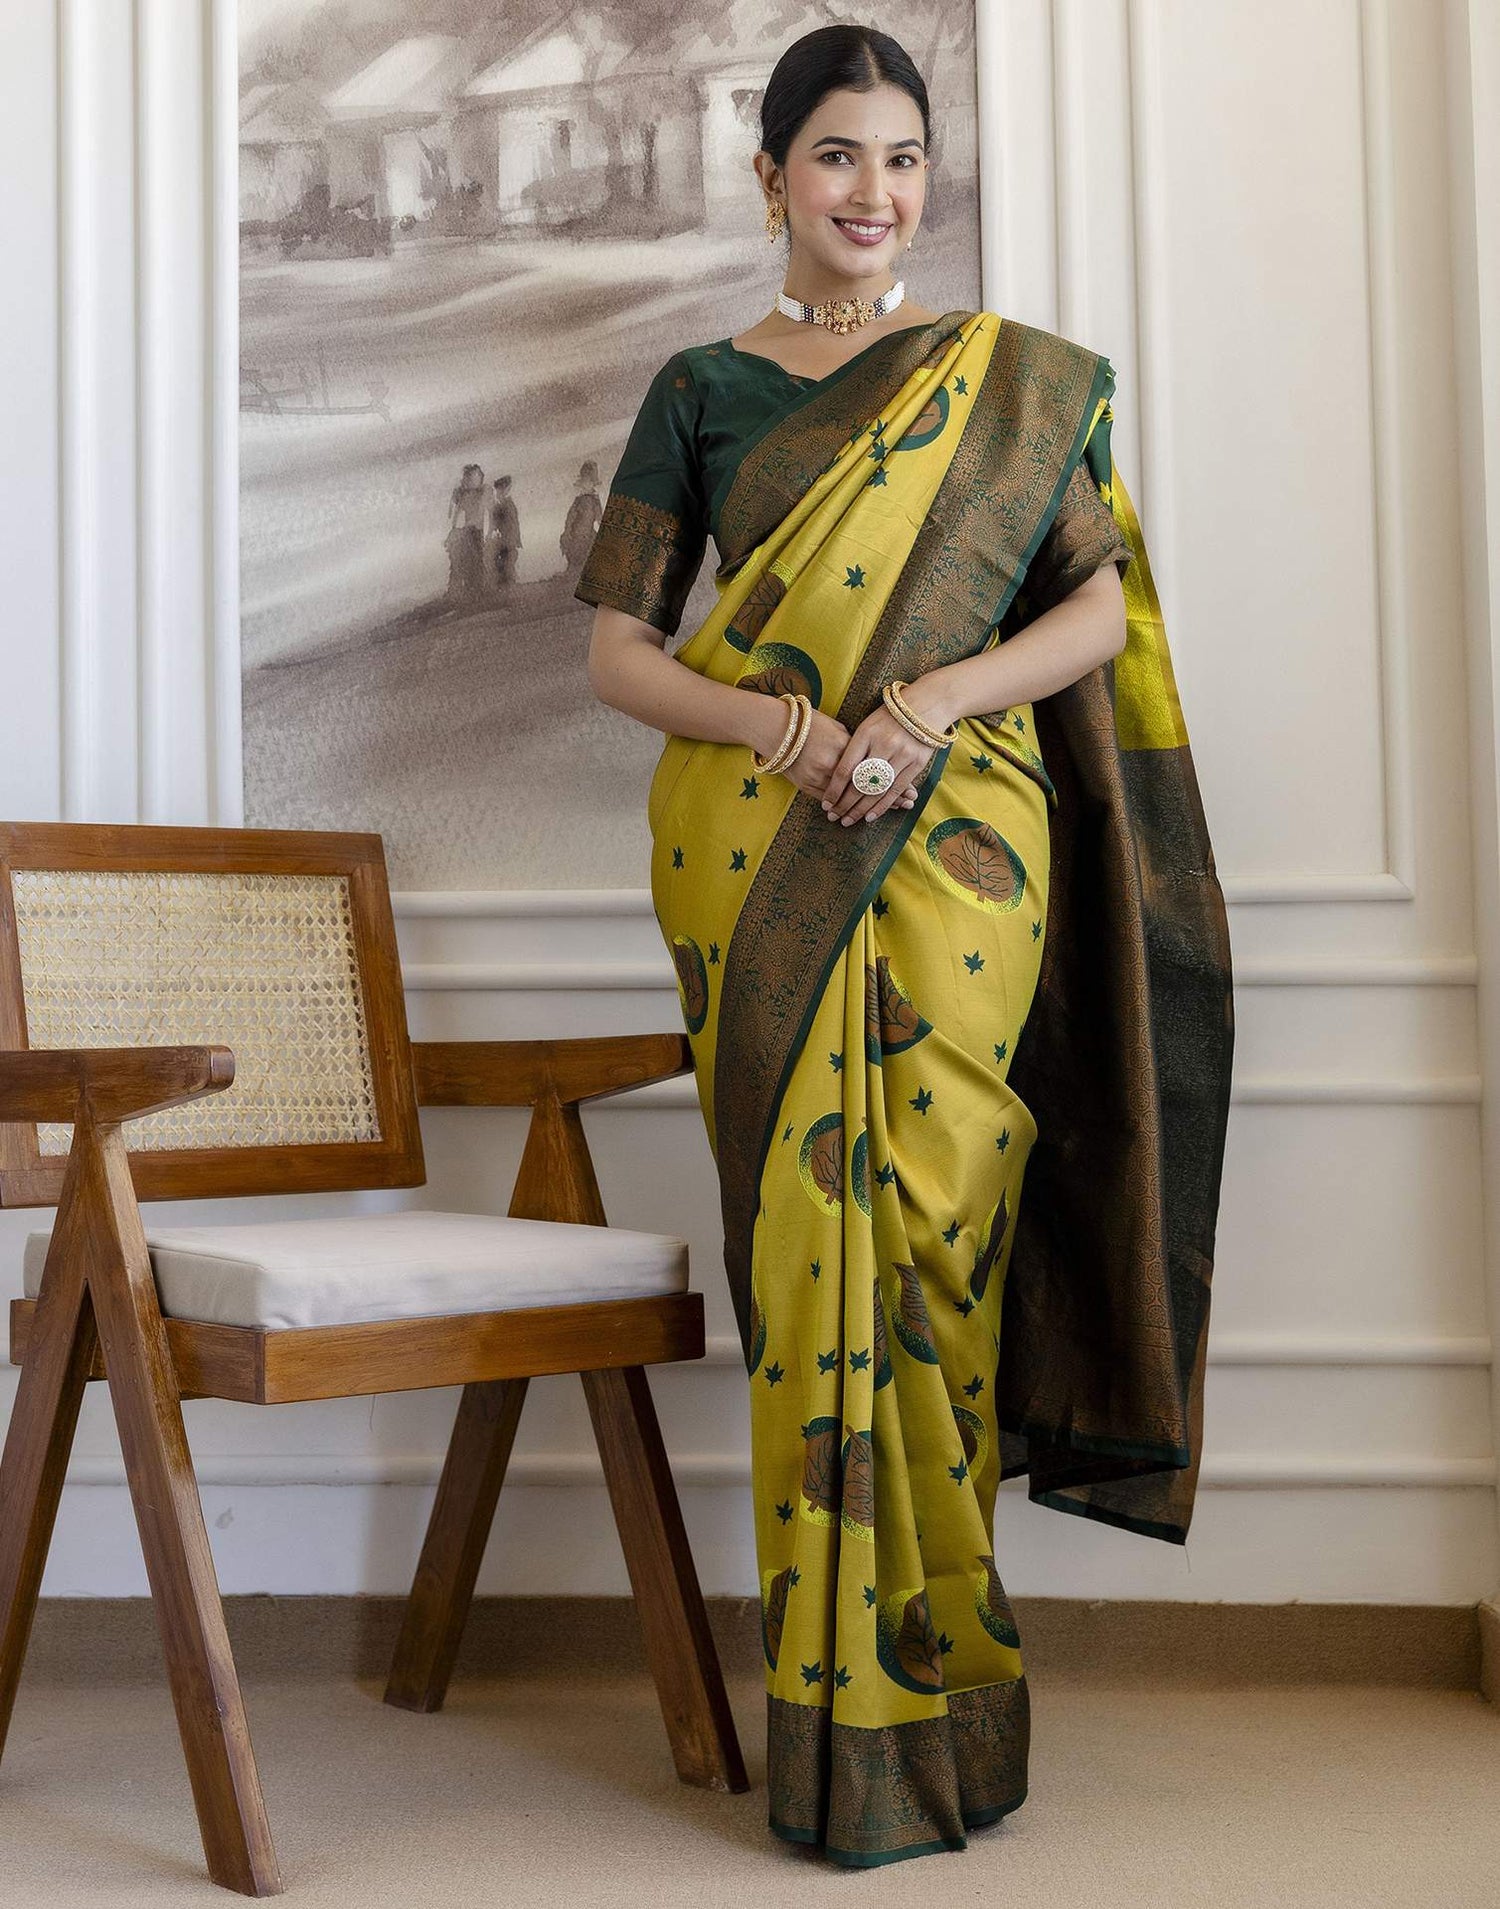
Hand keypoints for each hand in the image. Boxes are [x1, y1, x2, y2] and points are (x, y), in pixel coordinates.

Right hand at [742, 697, 918, 809]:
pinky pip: (829, 800)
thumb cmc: (811, 724)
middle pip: (865, 785)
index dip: (892, 781)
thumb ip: (857, 745)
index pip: (874, 767)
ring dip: (866, 807)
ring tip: (886, 813)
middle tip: (907, 805)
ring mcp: (818, 776)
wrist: (777, 728)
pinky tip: (855, 814)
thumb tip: (875, 759)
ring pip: (848, 797)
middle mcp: (833, 763)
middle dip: (888, 797)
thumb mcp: (838, 728)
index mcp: (845, 745)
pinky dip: (844, 807)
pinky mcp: (807, 784)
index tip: (909, 790)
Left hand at [821, 704, 937, 824]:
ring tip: (848, 820)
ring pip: (877, 790)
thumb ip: (854, 748)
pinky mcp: (916, 764)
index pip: (845, 768)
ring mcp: (902, 755)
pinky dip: (882, 805)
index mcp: (866, 733)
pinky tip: (870, 816)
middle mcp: (884, 745)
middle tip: (833, 816)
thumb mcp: (867, 726)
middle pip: (859, 782)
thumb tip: (837, 778)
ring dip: (861, 809)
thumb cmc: (889, 717)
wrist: (926, 706)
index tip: (826, 802)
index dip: (834, 789)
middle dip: (844, 803)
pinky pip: (895, 790)